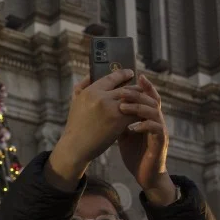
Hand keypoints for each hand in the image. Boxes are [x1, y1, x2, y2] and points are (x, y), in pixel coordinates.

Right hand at [46, 69, 136, 189]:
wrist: (76, 146)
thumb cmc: (76, 125)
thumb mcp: (75, 101)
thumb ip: (82, 85)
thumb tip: (91, 73)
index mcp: (90, 91)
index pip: (111, 77)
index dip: (123, 74)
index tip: (130, 73)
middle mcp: (100, 97)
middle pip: (125, 88)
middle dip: (136, 88)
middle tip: (142, 89)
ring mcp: (110, 108)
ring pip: (132, 99)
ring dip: (141, 101)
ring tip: (145, 102)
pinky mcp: (118, 121)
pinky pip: (135, 113)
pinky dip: (140, 113)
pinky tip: (143, 115)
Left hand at [116, 74, 173, 203]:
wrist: (145, 174)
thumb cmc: (135, 152)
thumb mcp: (123, 132)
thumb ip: (118, 118)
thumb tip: (104, 104)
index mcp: (147, 116)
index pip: (147, 95)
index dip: (143, 85)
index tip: (134, 74)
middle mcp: (156, 120)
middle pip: (151, 99)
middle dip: (137, 93)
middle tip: (122, 91)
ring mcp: (160, 130)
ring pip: (154, 112)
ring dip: (138, 107)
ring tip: (123, 107)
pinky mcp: (160, 143)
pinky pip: (155, 129)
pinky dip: (143, 126)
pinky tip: (131, 127)